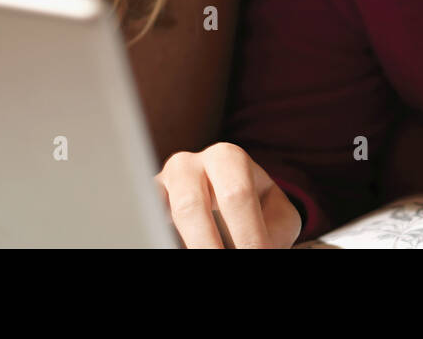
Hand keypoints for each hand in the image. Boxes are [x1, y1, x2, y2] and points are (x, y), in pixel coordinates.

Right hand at [155, 142, 301, 247]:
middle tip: (225, 264)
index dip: (248, 235)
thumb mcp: (277, 213)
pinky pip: (146, 219)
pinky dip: (161, 236)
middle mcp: (188, 164)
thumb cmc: (256, 208)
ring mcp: (161, 183)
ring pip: (162, 213)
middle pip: (191, 205)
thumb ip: (276, 228)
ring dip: (187, 244)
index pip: (236, 196)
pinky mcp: (144, 203)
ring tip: (201, 259)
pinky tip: (174, 245)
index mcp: (226, 158)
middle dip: (209, 246)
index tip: (256, 256)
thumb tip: (260, 247)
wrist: (228, 203)